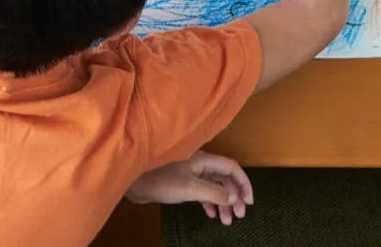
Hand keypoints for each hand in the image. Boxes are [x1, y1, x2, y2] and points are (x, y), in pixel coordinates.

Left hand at [125, 151, 252, 224]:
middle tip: (239, 215)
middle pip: (224, 178)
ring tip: (226, 220)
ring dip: (222, 202)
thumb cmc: (160, 179)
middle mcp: (199, 164)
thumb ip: (214, 192)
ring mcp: (190, 172)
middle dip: (234, 196)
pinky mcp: (180, 182)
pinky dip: (209, 202)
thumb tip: (233, 197)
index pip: (232, 168)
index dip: (243, 184)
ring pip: (213, 186)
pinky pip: (202, 191)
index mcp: (204, 160)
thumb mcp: (190, 188)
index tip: (248, 202)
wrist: (132, 179)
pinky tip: (210, 213)